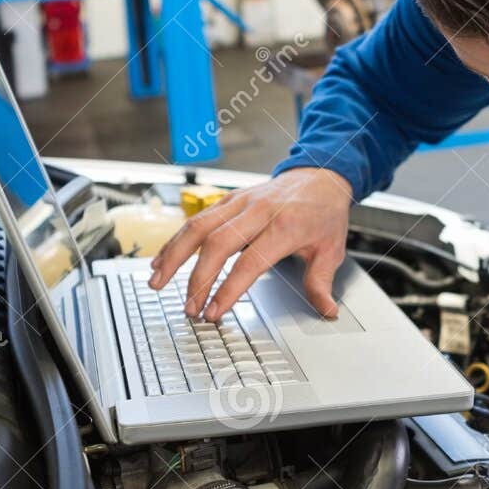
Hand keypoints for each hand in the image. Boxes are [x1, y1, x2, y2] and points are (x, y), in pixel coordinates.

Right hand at [148, 167, 353, 321]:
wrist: (320, 175)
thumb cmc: (324, 213)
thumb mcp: (332, 249)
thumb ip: (321, 283)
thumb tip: (327, 311)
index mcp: (285, 226)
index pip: (250, 262)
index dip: (229, 289)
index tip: (214, 312)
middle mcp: (258, 211)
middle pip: (217, 244)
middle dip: (198, 279)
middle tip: (189, 308)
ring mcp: (240, 202)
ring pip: (198, 226)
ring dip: (174, 256)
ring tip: (157, 282)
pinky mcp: (228, 199)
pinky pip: (196, 219)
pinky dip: (176, 240)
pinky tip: (162, 260)